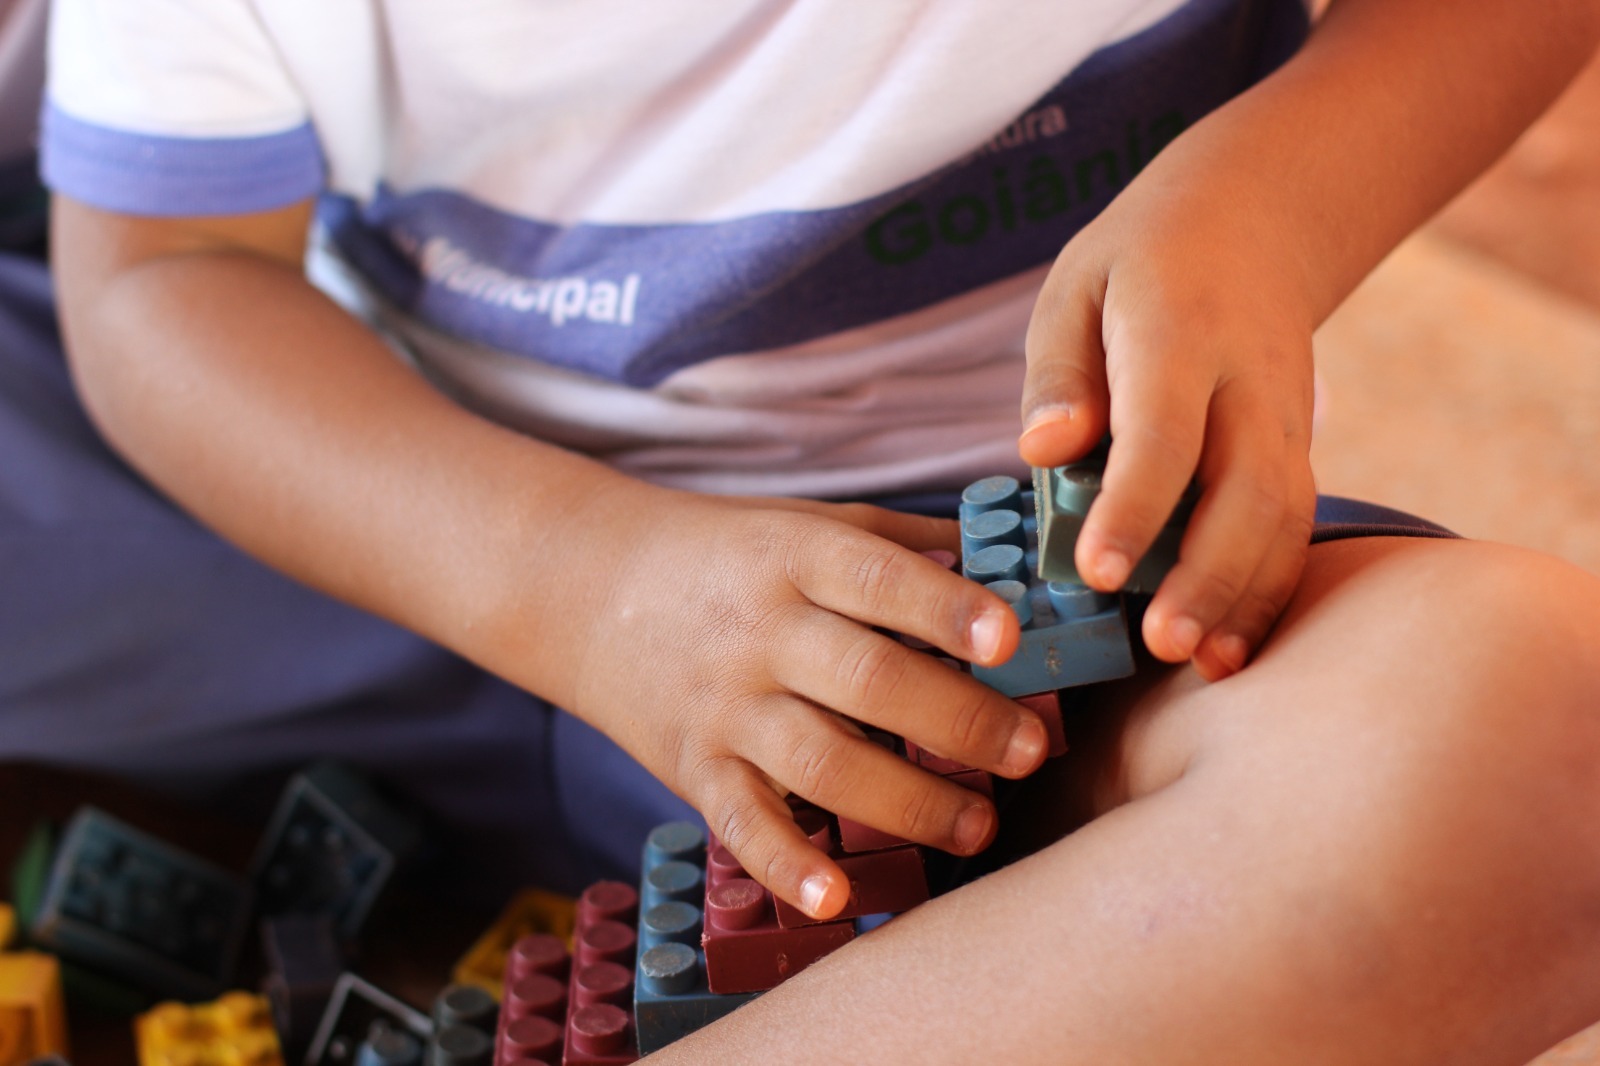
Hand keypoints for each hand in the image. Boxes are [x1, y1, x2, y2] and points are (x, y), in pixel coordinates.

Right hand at [559, 488, 1050, 919]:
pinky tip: (837, 900)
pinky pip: (740, 823)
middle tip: (1030, 753)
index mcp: (795, 557)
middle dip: (959, 722)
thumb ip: (899, 545)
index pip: (878, 580)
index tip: (1010, 639)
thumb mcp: (804, 521)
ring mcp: (724, 704)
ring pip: (822, 763)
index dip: (945, 611)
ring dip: (909, 802)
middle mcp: (761, 631)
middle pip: (868, 682)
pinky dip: (785, 866)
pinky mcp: (693, 765)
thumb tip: (1007, 567)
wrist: (586, 586)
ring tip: (977, 825)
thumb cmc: (725, 555)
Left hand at [1018, 163, 1317, 681]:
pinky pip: (1293, 527)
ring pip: (1282, 518)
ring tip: (1203, 666)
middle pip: (1245, 490)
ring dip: (1246, 597)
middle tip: (1161, 644)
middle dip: (1206, 574)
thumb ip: (1059, 373)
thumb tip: (1043, 451)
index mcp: (1180, 334)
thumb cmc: (1138, 266)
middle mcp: (1248, 384)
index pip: (1162, 433)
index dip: (1134, 507)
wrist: (1254, 224)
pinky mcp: (1296, 451)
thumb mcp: (1074, 288)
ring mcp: (1285, 420)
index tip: (1096, 571)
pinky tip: (1232, 647)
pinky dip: (1268, 589)